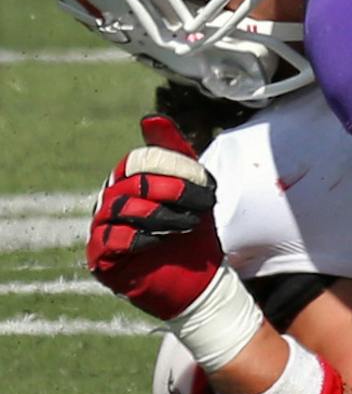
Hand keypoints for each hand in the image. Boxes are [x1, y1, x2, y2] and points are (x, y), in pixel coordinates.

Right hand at [87, 115, 226, 319]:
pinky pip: (111, 238)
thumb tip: (151, 117)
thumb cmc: (191, 228)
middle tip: (203, 205)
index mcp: (128, 179)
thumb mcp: (192, 184)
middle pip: (134, 180)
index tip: (208, 184)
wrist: (195, 277)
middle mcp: (109, 200)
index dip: (178, 167)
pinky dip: (140, 237)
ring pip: (123, 206)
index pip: (142, 158)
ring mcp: (101, 229)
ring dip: (164, 214)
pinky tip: (159, 241)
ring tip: (187, 225)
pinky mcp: (100, 257)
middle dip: (176, 190)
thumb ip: (173, 150)